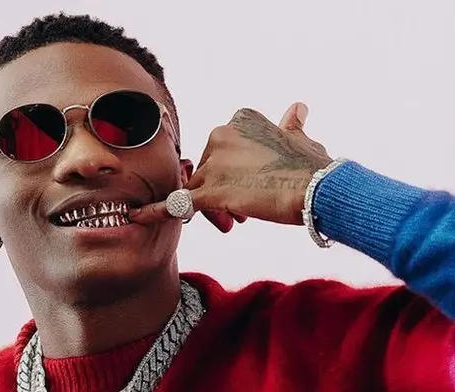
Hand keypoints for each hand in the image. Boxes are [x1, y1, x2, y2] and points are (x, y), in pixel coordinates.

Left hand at [128, 103, 332, 232]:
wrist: (318, 188)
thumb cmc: (312, 167)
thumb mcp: (300, 139)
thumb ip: (292, 125)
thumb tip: (297, 109)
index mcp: (240, 120)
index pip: (222, 151)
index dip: (234, 172)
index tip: (254, 185)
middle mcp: (221, 136)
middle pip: (207, 171)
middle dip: (223, 191)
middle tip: (244, 210)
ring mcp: (214, 164)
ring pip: (199, 189)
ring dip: (213, 207)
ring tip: (238, 219)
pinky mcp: (209, 191)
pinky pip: (176, 202)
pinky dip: (154, 211)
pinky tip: (136, 217)